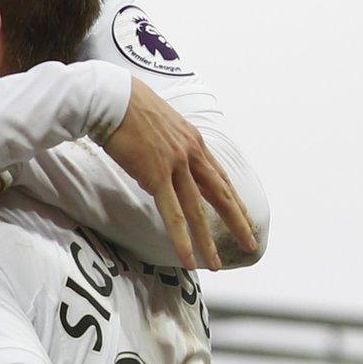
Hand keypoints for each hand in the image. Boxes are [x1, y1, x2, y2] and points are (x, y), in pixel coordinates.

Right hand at [99, 78, 256, 270]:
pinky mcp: (156, 176)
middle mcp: (190, 153)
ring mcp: (176, 165)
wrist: (112, 99)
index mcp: (193, 140)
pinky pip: (173, 215)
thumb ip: (166, 146)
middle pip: (220, 195)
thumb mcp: (159, 123)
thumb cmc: (126, 106)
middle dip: (237, 221)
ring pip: (198, 211)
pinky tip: (188, 258)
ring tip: (217, 264)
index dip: (232, 198)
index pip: (219, 176)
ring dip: (208, 241)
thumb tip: (157, 170)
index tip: (243, 215)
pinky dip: (182, 239)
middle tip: (250, 244)